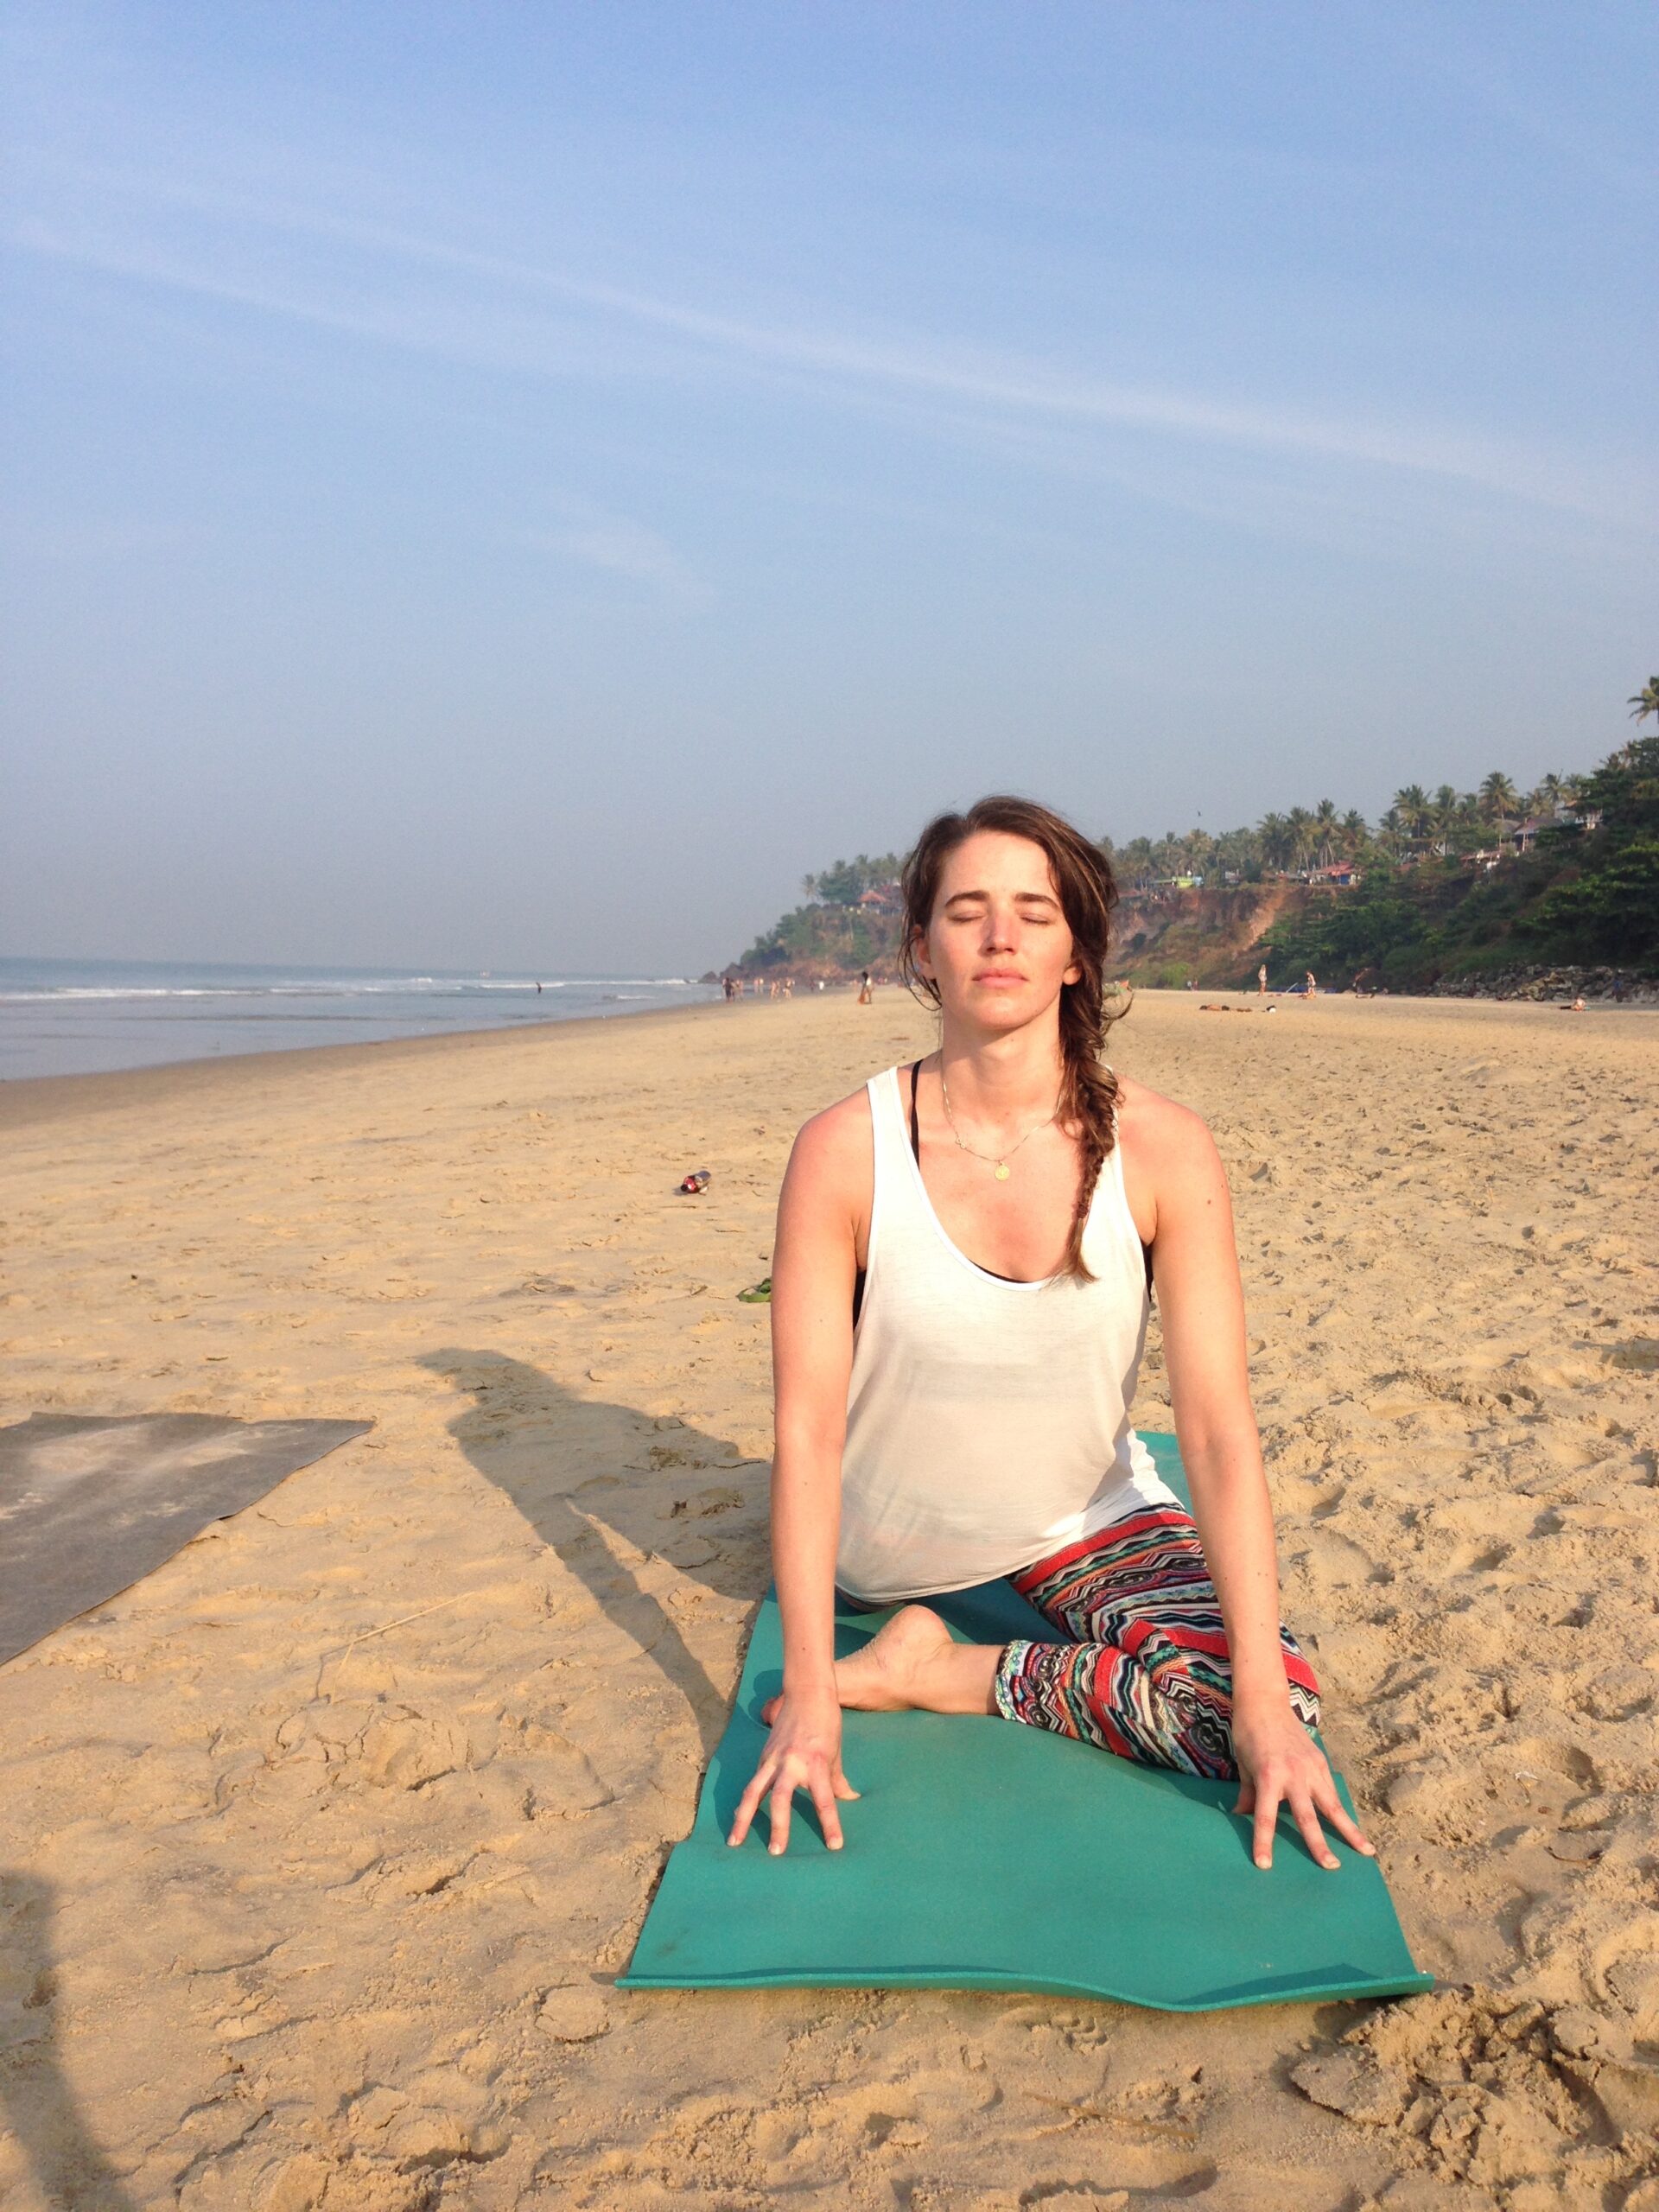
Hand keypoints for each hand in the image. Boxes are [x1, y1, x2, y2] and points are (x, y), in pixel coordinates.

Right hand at [727, 1684, 859, 1854]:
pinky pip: (753, 1781)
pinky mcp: (763, 1756)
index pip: (825, 1800)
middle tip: (776, 1852)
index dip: (830, 1824)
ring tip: (735, 1842)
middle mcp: (792, 1763)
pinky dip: (747, 1801)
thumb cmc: (826, 1723)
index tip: (834, 1845)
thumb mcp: (835, 1753)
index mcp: (815, 1763)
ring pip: (753, 1792)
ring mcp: (773, 1758)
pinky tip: (740, 1818)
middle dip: (778, 1826)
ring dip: (743, 1818)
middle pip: (781, 1799)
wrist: (807, 1693)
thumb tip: (849, 1800)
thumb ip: (838, 1780)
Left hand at [1231, 1695, 1375, 1870]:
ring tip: (1366, 1852)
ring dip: (1349, 1830)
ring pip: (1333, 1806)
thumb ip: (1248, 1794)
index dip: (1264, 1842)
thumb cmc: (1248, 1735)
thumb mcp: (1244, 1766)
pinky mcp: (1321, 1762)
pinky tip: (1353, 1829)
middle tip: (1330, 1867)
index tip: (1265, 1865)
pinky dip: (1342, 1811)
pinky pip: (1332, 1792)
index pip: (1265, 1817)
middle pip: (1307, 1816)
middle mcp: (1293, 1775)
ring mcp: (1311, 1768)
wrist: (1266, 1703)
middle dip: (1319, 1844)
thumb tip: (1241, 1817)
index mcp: (1268, 1776)